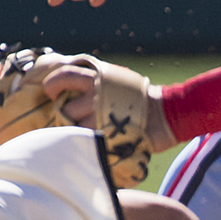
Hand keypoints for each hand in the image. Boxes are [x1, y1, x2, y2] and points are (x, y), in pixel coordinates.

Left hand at [37, 53, 175, 152]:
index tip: (54, 94)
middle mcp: (96, 92)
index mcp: (97, 76)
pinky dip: (88, 144)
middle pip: (65, 107)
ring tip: (88, 134)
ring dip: (78, 132)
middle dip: (66, 116)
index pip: (63, 77)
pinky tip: (96, 143)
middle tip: (73, 120)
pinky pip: (88, 141)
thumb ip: (93, 80)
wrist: (167, 112)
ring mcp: (102, 114)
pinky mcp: (107, 133)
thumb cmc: (139, 96)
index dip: (53, 86)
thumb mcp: (115, 78)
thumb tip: (69, 86)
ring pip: (75, 127)